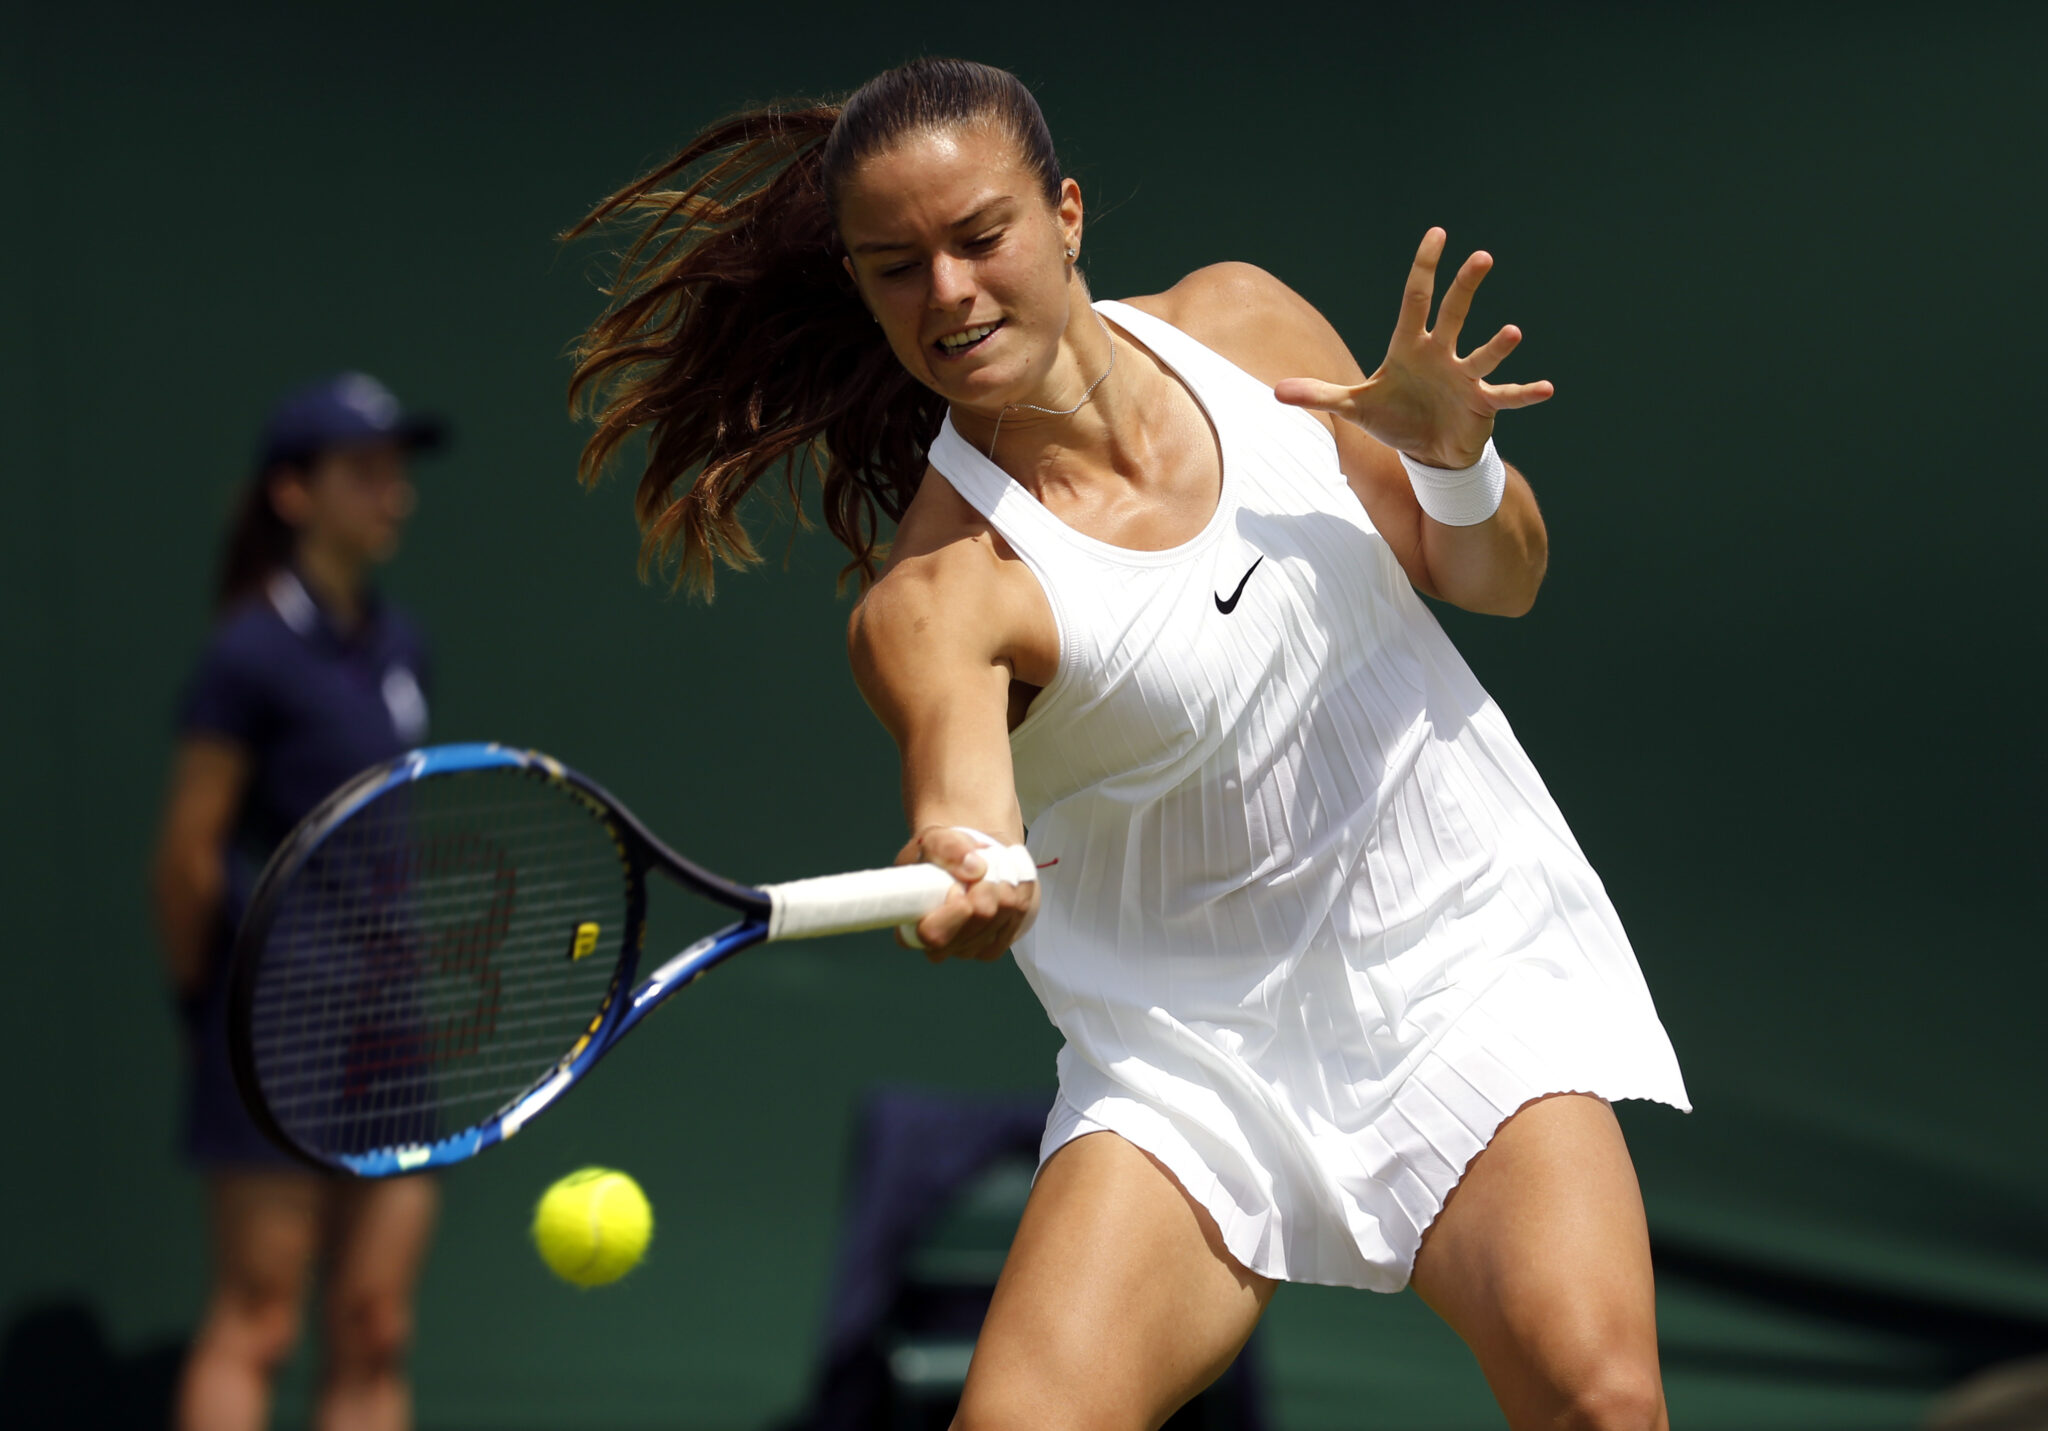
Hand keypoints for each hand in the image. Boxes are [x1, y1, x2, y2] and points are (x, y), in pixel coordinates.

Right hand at [894, 826, 1039, 963]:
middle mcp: (939, 946)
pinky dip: (1018, 888)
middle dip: (985, 883)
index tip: (958, 885)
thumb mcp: (936, 840)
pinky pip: (1018, 914)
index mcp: (910, 928)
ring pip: (1002, 914)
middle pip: (979, 918)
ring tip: (991, 866)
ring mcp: (968, 949)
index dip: (954, 909)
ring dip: (1002, 881)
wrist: (967, 861)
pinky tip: (1005, 878)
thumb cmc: (943, 856)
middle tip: (980, 863)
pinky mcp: (994, 945)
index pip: (933, 934)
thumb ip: (947, 848)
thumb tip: (975, 868)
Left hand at [1274, 228, 1553, 469]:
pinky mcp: (1482, 405)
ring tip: (1511, 332)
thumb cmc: (1394, 417)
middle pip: (1453, 314)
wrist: (1425, 450)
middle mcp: (1441, 354)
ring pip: (1482, 355)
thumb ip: (1319, 395)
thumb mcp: (1354, 407)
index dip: (1424, 267)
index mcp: (1410, 346)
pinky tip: (1547, 388)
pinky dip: (1525, 394)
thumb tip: (1275, 392)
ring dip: (1496, 346)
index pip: (1416, 299)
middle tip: (1480, 257)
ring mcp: (1465, 377)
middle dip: (1464, 287)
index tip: (1437, 234)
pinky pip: (1507, 396)